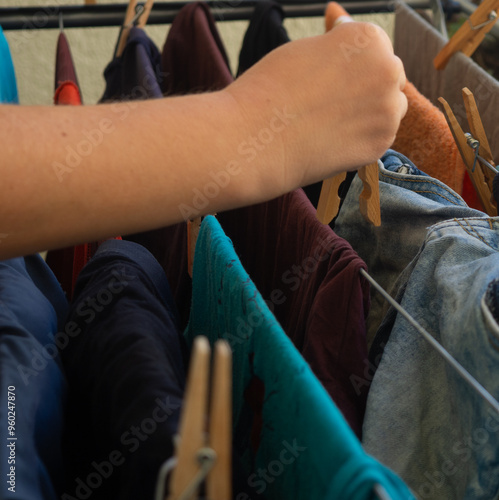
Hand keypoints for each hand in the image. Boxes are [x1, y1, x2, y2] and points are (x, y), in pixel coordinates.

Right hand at [225, 22, 406, 192]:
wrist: (255, 138)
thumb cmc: (271, 91)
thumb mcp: (306, 50)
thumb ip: (337, 46)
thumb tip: (347, 38)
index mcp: (368, 38)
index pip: (375, 47)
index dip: (354, 64)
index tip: (336, 78)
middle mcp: (387, 69)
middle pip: (388, 77)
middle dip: (367, 88)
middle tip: (333, 104)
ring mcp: (387, 110)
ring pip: (389, 109)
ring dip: (370, 114)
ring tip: (332, 123)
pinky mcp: (380, 144)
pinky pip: (379, 138)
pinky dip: (362, 139)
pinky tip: (334, 140)